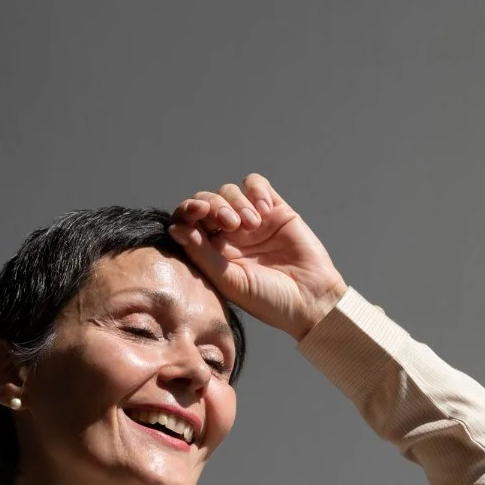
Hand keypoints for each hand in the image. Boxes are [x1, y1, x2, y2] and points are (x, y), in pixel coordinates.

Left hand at [167, 173, 347, 340]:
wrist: (309, 300)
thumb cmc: (267, 300)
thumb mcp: (230, 282)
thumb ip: (201, 254)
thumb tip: (174, 228)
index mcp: (211, 252)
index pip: (189, 222)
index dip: (188, 211)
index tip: (196, 212)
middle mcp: (228, 234)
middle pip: (207, 201)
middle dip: (214, 205)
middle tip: (230, 224)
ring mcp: (251, 220)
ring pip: (229, 191)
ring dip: (237, 202)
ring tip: (253, 225)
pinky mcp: (274, 209)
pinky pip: (255, 184)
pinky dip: (255, 190)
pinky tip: (264, 211)